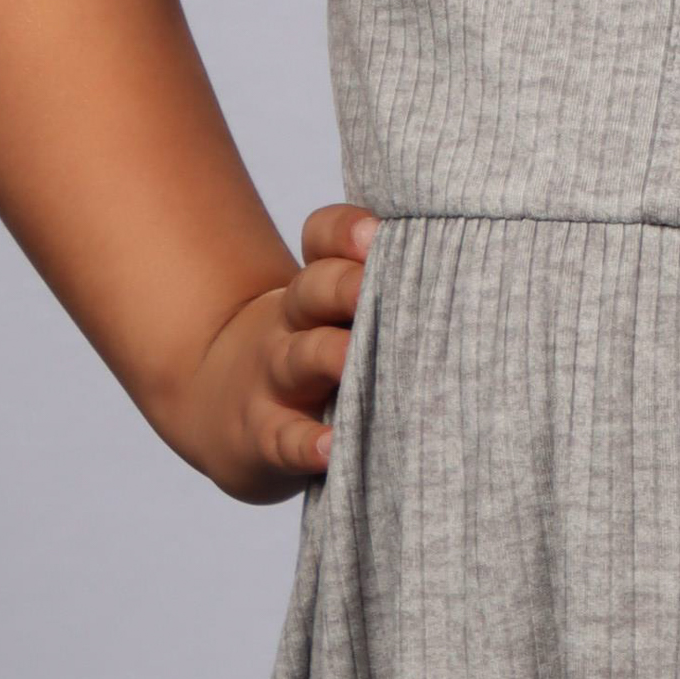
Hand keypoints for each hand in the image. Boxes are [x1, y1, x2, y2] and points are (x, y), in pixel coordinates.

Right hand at [155, 203, 380, 504]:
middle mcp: (295, 322)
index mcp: (317, 285)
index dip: (344, 230)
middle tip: (370, 286)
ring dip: (330, 355)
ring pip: (302, 357)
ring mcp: (276, 378)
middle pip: (313, 289)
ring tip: (353, 358)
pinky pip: (285, 438)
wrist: (219, 405)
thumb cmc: (309, 351)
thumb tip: (461, 269)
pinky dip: (307, 444)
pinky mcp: (266, 435)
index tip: (377, 231)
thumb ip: (381, 287)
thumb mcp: (327, 310)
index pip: (322, 238)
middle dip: (343, 285)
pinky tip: (330, 447)